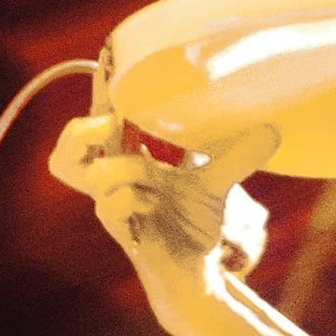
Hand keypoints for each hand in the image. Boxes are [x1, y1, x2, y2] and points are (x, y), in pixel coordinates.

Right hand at [50, 114, 277, 273]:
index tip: (110, 61)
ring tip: (152, 176)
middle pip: (63, 157)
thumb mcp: (218, 182)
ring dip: (123, 167)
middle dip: (77, 131)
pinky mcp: (125, 235)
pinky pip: (109, 209)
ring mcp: (116, 211)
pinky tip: (154, 203)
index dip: (99, 94)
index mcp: (128, 163)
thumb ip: (238, 155)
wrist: (197, 274)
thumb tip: (273, 129)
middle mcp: (114, 185)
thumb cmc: (192, 224)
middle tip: (111, 123)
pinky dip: (132, 198)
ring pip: (92, 177)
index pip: (98, 124)